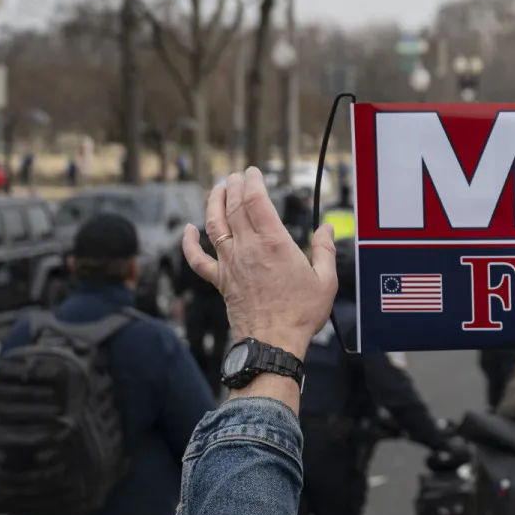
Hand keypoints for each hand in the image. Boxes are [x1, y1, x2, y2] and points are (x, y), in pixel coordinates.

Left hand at [183, 167, 335, 367]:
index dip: (252, 182)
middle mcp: (247, 248)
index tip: (254, 172)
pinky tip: (188, 230)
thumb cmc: (301, 313)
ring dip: (213, 203)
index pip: (255, 201)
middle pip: (233, 207)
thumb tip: (326, 229)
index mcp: (273, 243)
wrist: (274, 342)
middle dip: (233, 186)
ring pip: (214, 225)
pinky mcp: (221, 281)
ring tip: (217, 189)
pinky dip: (189, 243)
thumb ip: (324, 251)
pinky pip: (198, 259)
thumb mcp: (325, 280)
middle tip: (237, 176)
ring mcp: (230, 264)